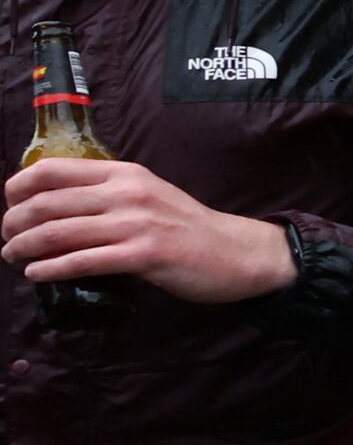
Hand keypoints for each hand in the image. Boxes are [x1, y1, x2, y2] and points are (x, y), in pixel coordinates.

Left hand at [3, 155, 295, 305]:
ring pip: (57, 233)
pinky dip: (50, 269)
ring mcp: (136, 224)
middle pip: (46, 203)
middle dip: (13, 223)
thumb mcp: (148, 196)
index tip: (10, 205)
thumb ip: (108, 196)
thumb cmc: (188, 228)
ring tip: (12, 257)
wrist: (237, 252)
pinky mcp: (144, 256)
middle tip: (6, 239)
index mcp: (124, 173)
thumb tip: (56, 209)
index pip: (52, 169)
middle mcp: (127, 193)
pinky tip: (37, 274)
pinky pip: (82, 262)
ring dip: (23, 248)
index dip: (18, 187)